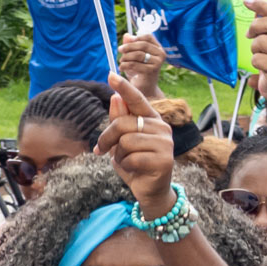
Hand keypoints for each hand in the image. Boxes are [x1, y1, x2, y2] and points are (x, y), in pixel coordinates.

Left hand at [95, 73, 174, 218]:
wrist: (150, 191)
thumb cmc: (135, 163)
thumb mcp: (121, 142)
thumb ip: (119, 121)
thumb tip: (116, 97)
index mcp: (151, 119)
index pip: (137, 100)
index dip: (124, 87)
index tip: (111, 74)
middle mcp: (162, 127)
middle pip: (123, 123)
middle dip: (107, 138)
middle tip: (101, 150)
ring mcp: (165, 143)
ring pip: (126, 141)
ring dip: (118, 155)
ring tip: (125, 161)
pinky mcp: (164, 160)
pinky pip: (132, 158)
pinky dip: (126, 166)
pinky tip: (135, 170)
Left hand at [118, 33, 165, 95]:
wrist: (144, 88)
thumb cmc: (139, 70)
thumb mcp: (134, 55)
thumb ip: (131, 45)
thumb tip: (127, 35)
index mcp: (158, 48)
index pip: (148, 37)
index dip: (136, 38)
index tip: (126, 42)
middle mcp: (161, 54)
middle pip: (142, 45)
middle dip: (128, 47)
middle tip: (120, 50)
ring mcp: (158, 63)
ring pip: (138, 54)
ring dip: (125, 57)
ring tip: (121, 61)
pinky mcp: (151, 71)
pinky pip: (134, 64)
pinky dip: (125, 65)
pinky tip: (121, 68)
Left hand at [244, 0, 266, 101]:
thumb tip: (254, 8)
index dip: (261, 5)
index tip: (247, 1)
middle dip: (255, 27)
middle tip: (250, 35)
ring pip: (260, 42)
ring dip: (255, 50)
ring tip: (262, 57)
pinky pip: (257, 59)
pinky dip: (256, 63)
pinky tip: (264, 69)